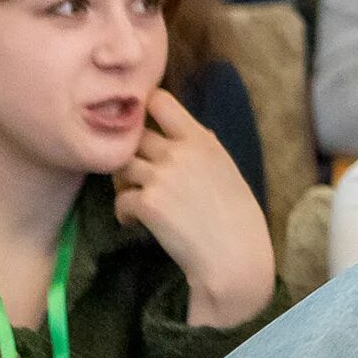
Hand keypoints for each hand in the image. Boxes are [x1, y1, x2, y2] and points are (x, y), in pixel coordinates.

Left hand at [113, 88, 272, 327]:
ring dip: (123, 184)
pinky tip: (138, 223)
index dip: (143, 109)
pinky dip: (125, 213)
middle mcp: (180, 152)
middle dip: (131, 155)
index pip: (159, 101)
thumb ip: (201, 149)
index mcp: (202, 140)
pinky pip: (120, 200)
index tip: (142, 126)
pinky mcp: (147, 203)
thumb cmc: (237, 217)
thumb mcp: (226, 170)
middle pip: (133, 137)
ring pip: (120, 167)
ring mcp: (161, 177)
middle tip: (137, 176)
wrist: (235, 256)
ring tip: (137, 200)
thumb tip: (183, 134)